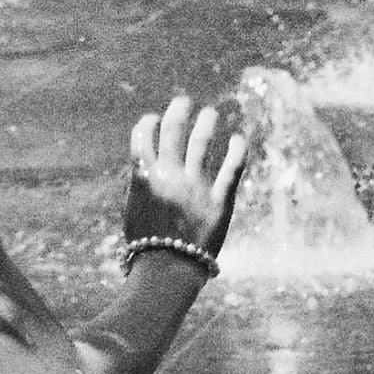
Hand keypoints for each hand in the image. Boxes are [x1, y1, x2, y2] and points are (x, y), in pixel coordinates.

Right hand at [122, 91, 249, 256]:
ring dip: (206, 124)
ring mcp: (195, 186)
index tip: (153, 119)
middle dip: (177, 112)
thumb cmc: (147, 247)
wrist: (167, 271)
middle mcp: (169, 176)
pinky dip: (237, 150)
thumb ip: (141, 188)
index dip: (147, 124)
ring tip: (210, 114)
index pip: (142, 139)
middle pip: (172, 132)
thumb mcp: (134, 213)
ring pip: (202, 142)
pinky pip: (232, 168)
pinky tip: (238, 138)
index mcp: (144, 178)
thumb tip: (145, 168)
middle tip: (183, 102)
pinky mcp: (219, 200)